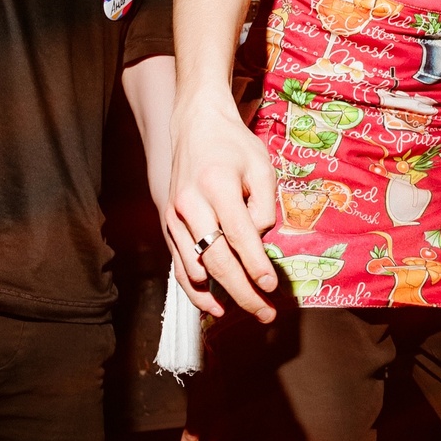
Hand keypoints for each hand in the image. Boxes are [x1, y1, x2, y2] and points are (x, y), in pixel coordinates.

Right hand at [165, 97, 279, 322]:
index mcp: (217, 185)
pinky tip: (214, 305)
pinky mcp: (168, 225)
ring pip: (194, 267)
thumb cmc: (234, 147)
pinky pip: (179, 265)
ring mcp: (174, 217)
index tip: (272, 286)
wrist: (196, 128)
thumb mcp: (262, 167)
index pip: (239, 235)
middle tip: (265, 312)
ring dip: (220, 295)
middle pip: (215, 259)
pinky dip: (195, 289)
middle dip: (242, 290)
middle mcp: (190, 204)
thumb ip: (265, 206)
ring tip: (248, 311)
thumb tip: (259, 244)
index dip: (256, 265)